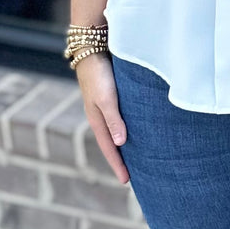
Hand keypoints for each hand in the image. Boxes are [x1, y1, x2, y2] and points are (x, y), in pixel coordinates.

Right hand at [75, 53, 129, 183]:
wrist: (91, 47)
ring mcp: (105, 104)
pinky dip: (126, 127)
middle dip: (121, 158)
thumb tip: (121, 143)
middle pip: (112, 142)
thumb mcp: (106, 98)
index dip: (118, 165)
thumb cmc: (99, 73)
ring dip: (125, 143)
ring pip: (116, 129)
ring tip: (138, 155)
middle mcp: (100, 114)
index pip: (109, 148)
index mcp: (97, 119)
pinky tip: (136, 127)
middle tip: (134, 174)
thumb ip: (114, 119)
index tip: (127, 181)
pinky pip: (120, 117)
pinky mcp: (111, 94)